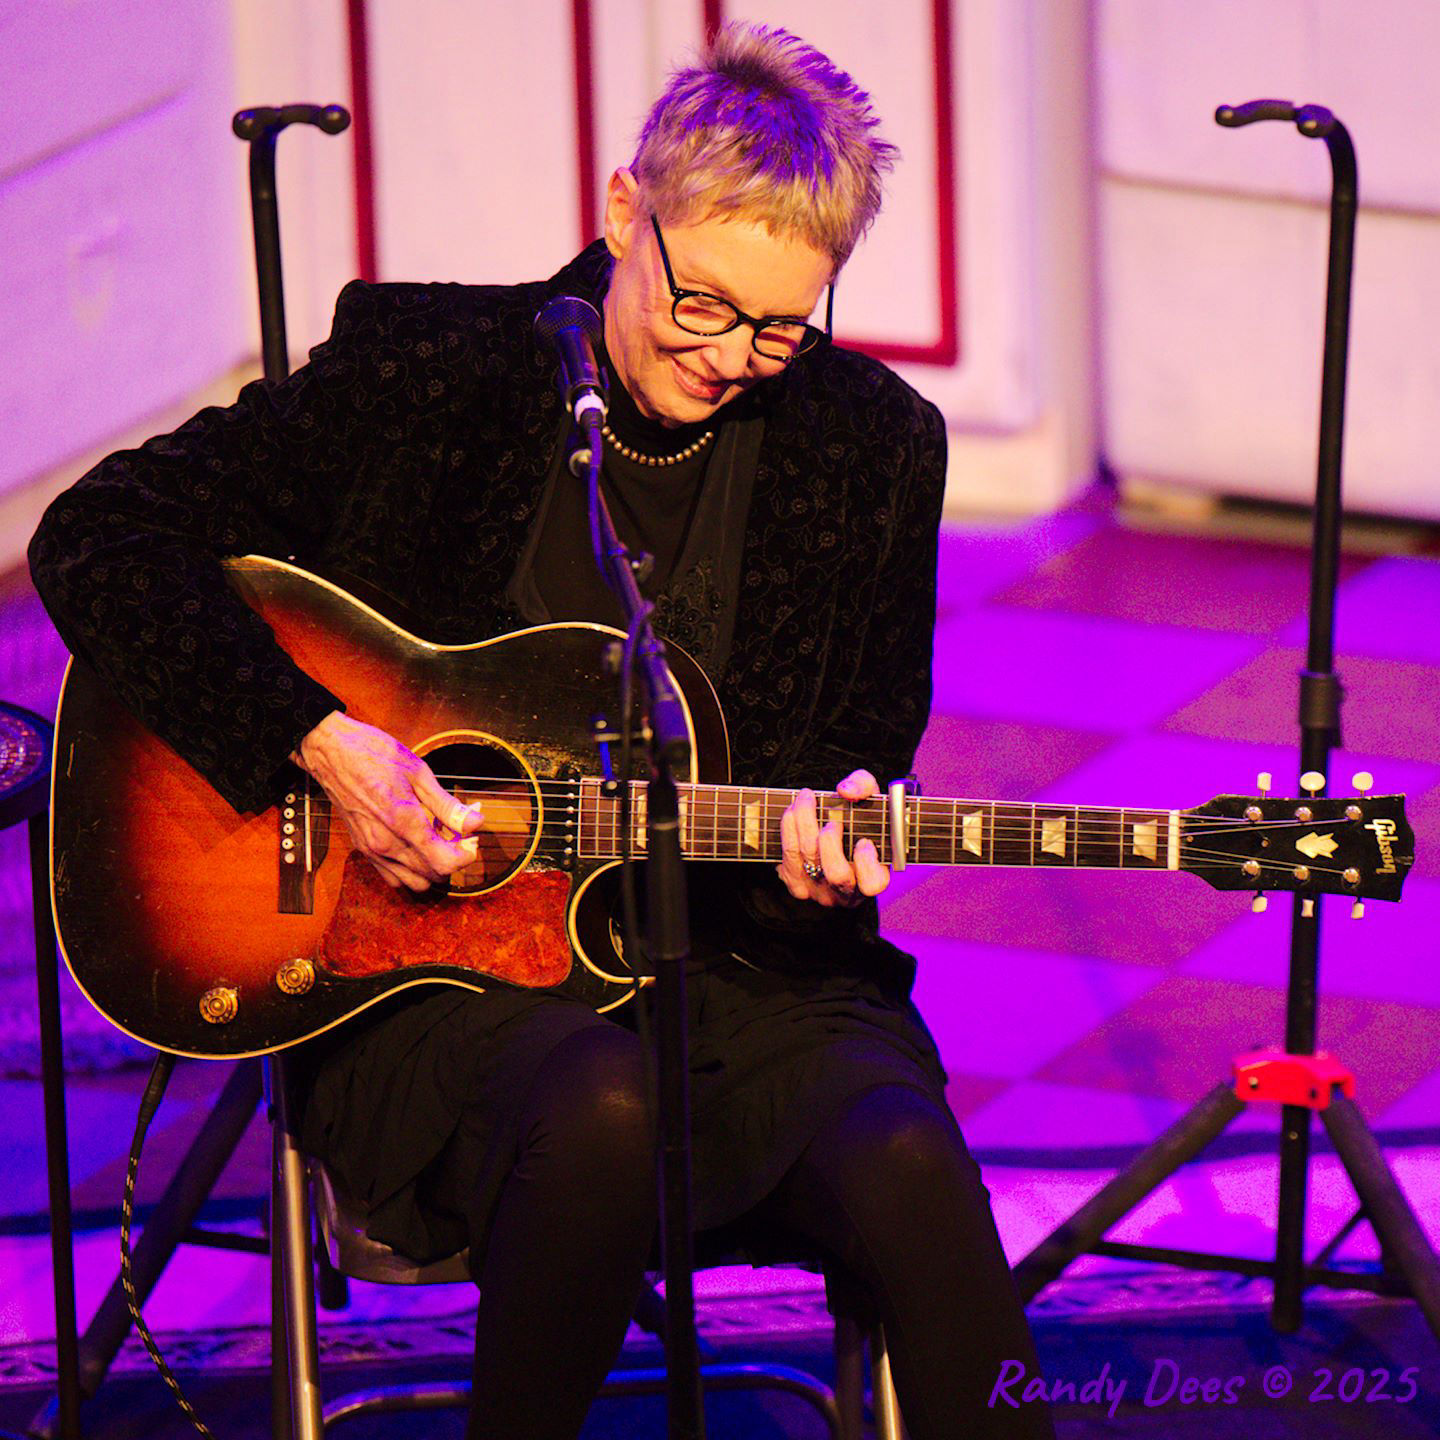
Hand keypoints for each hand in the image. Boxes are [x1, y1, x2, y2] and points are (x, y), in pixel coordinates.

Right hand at [292, 711, 484, 891]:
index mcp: (402, 821)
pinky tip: (416, 844)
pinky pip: (392, 877)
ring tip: (438, 840)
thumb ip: (447, 805)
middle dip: (453, 859)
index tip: (472, 838)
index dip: (466, 855)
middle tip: (459, 835)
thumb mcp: (418, 773)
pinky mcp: (362, 849)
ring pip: (413, 883)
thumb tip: (475, 822)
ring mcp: (371, 849)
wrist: (329, 751)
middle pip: (433, 875)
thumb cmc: (373, 754)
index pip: (444, 863)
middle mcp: (385, 843)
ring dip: (432, 868)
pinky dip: (410, 870)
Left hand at [777, 769, 888, 907]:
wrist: (835, 840)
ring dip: (803, 823)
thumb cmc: (858, 821)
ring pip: (808, 860)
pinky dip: (789, 829)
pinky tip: (792, 812)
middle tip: (832, 820)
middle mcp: (847, 892)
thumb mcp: (869, 800)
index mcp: (872, 878)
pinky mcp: (797, 886)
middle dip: (830, 842)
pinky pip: (788, 856)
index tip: (864, 842)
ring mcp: (821, 892)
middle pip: (836, 874)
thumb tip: (846, 790)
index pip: (873, 884)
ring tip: (806, 799)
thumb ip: (864, 787)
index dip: (867, 864)